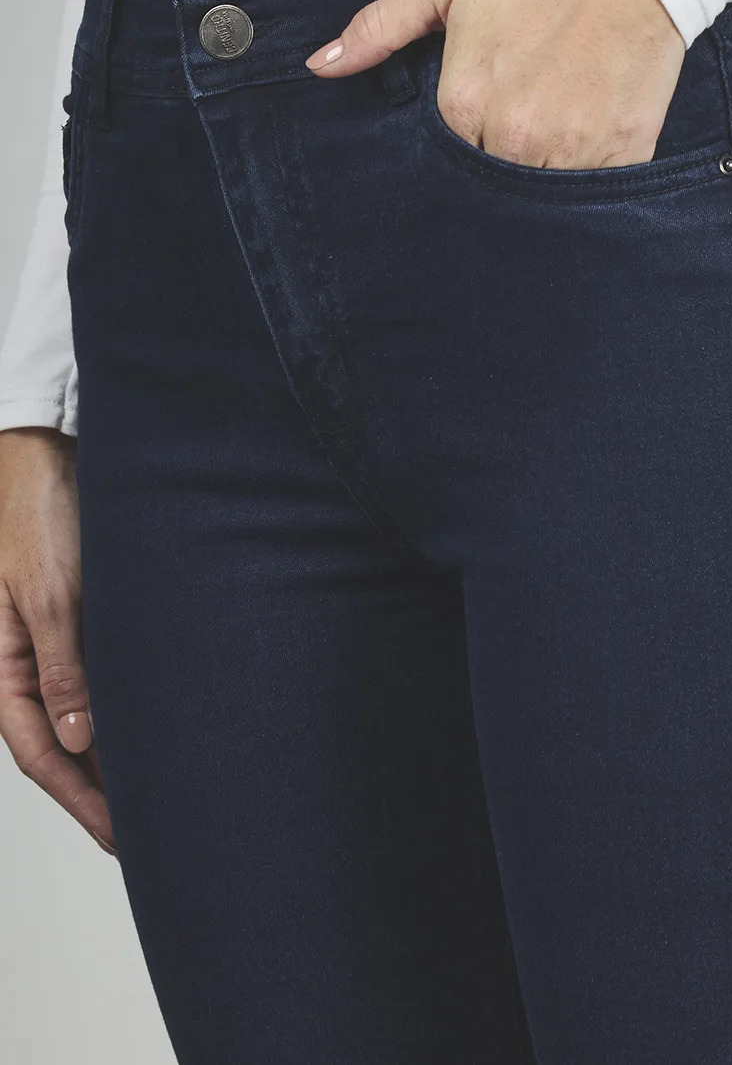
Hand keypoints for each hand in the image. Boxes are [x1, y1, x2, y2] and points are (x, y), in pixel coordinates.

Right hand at [0, 427, 115, 856]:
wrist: (51, 449)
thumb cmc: (41, 514)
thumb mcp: (51, 594)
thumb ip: (62, 668)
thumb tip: (76, 742)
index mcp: (3, 665)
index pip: (39, 754)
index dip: (81, 801)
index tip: (121, 838)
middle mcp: (27, 662)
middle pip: (61, 746)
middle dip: (100, 794)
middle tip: (149, 834)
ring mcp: (55, 642)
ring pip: (84, 717)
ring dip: (115, 757)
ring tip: (161, 796)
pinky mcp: (84, 618)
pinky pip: (101, 681)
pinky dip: (124, 712)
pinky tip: (156, 730)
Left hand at [305, 0, 686, 169]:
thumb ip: (380, 29)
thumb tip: (322, 66)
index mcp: (465, 103)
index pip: (445, 157)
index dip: (461, 137)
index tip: (481, 113)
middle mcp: (515, 139)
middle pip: (492, 182)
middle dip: (499, 159)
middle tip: (523, 115)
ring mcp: (572, 152)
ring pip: (542, 198)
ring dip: (543, 172)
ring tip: (556, 124)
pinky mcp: (624, 154)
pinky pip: (596, 193)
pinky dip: (590, 173)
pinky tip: (590, 131)